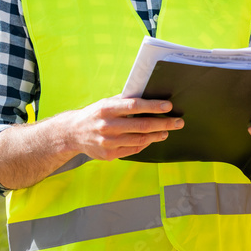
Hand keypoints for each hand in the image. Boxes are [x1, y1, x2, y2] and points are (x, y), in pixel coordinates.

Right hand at [65, 95, 182, 160]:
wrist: (72, 133)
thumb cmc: (95, 114)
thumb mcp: (106, 102)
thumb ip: (125, 101)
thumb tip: (151, 95)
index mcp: (107, 109)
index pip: (134, 106)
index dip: (153, 106)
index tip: (168, 106)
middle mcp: (107, 126)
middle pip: (141, 126)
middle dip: (163, 123)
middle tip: (178, 122)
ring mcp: (108, 142)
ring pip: (140, 140)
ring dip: (157, 135)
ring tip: (168, 131)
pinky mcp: (109, 155)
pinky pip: (133, 149)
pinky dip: (145, 143)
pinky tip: (152, 139)